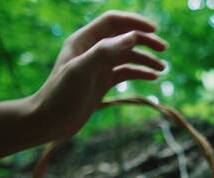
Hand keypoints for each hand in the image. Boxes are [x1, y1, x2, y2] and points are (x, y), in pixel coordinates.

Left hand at [33, 10, 166, 138]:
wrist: (49, 121)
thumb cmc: (61, 95)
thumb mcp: (82, 70)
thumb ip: (105, 51)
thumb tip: (133, 37)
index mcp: (84, 40)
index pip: (113, 21)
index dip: (134, 22)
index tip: (154, 29)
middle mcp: (92, 50)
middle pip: (124, 37)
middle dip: (145, 41)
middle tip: (164, 48)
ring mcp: (99, 66)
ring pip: (128, 56)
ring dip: (146, 59)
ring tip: (162, 68)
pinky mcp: (103, 82)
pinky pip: (126, 72)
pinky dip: (140, 73)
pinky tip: (153, 78)